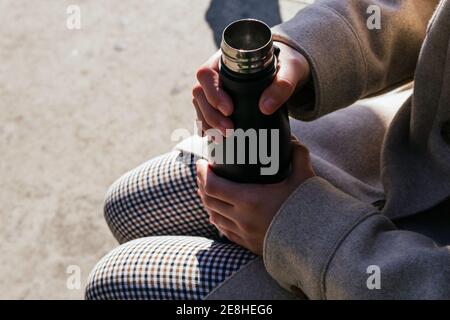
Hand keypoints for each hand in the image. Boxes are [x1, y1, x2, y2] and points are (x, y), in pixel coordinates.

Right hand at [192, 42, 310, 135]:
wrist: (287, 69)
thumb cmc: (287, 64)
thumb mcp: (291, 70)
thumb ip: (282, 85)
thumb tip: (265, 107)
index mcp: (227, 60)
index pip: (207, 74)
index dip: (213, 93)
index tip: (229, 110)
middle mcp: (217, 73)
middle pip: (200, 93)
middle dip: (211, 115)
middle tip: (228, 130)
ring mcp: (216, 88)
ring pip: (200, 105)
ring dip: (208, 124)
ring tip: (222, 138)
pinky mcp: (220, 102)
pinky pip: (206, 114)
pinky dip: (209, 127)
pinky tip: (215, 138)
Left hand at [196, 138, 314, 254]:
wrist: (317, 243)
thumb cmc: (309, 209)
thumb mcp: (305, 178)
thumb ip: (298, 155)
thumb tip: (293, 139)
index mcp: (249, 200)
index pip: (212, 186)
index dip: (202, 174)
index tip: (201, 163)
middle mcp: (241, 218)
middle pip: (209, 200)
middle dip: (201, 184)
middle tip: (203, 173)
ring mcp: (243, 234)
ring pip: (214, 217)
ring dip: (207, 202)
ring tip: (208, 190)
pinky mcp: (248, 244)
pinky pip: (224, 231)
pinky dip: (217, 218)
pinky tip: (217, 213)